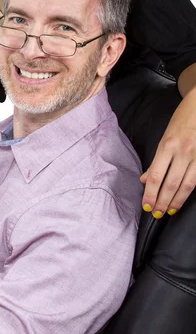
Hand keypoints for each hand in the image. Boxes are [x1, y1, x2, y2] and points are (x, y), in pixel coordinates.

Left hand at [140, 89, 195, 217]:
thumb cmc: (182, 120)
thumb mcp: (165, 136)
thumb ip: (157, 160)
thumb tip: (145, 180)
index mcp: (168, 145)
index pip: (156, 176)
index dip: (151, 194)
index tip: (146, 205)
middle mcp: (183, 152)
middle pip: (170, 184)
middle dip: (162, 202)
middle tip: (156, 214)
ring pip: (186, 186)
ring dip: (176, 201)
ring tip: (168, 211)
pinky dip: (188, 192)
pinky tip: (182, 199)